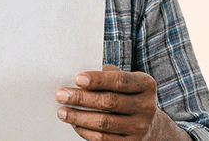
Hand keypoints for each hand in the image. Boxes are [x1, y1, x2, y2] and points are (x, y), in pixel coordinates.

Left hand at [55, 65, 170, 140]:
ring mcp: (140, 127)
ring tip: (62, 111)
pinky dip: (85, 131)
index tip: (77, 79)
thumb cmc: (126, 93)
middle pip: (109, 102)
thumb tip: (76, 75)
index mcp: (145, 85)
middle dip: (81, 98)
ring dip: (78, 117)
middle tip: (60, 95)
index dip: (98, 80)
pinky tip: (74, 123)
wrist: (148, 121)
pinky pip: (103, 139)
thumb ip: (105, 74)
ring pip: (104, 123)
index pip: (120, 81)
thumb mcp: (122, 78)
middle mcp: (146, 107)